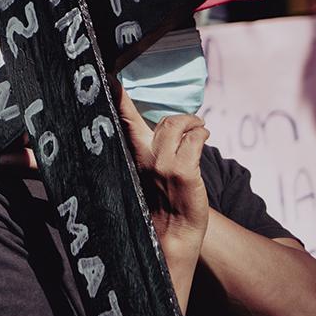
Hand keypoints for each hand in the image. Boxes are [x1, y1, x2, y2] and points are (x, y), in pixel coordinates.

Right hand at [117, 84, 210, 273]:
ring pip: (178, 124)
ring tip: (200, 130)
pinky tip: (204, 138)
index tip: (110, 79)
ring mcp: (162, 164)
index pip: (122, 120)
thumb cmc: (161, 205)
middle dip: (171, 115)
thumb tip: (164, 127)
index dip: (117, 97)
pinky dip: (202, 134)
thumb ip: (149, 152)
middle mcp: (142, 158)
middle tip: (189, 123)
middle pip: (154, 119)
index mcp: (129, 158)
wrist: (172, 236)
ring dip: (193, 124)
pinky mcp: (184, 170)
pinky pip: (196, 137)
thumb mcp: (147, 176)